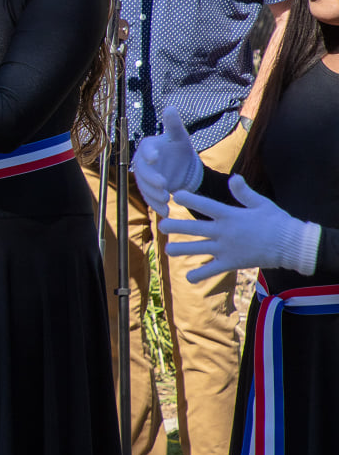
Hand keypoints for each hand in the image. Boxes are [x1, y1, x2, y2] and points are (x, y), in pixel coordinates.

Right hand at [132, 105, 200, 213]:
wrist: (183, 169)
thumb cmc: (180, 150)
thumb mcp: (180, 138)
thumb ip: (174, 125)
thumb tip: (170, 107)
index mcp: (148, 146)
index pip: (145, 148)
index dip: (149, 153)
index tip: (155, 158)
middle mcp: (142, 162)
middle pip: (143, 171)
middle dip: (151, 180)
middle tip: (164, 186)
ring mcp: (144, 177)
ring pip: (145, 187)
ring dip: (154, 195)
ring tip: (166, 200)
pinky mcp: (148, 191)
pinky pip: (149, 198)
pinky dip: (156, 205)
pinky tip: (166, 211)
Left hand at [161, 175, 320, 282]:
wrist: (292, 246)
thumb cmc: (277, 222)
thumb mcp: (261, 204)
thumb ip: (244, 192)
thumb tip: (234, 177)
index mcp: (231, 215)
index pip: (206, 205)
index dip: (190, 199)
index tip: (174, 195)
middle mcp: (225, 232)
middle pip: (195, 229)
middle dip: (176, 227)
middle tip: (162, 226)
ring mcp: (227, 249)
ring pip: (198, 250)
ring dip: (181, 250)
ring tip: (168, 250)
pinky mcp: (231, 263)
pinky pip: (212, 270)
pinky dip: (199, 274)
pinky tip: (188, 277)